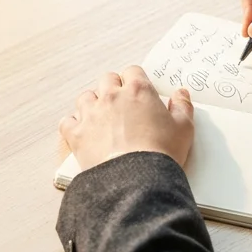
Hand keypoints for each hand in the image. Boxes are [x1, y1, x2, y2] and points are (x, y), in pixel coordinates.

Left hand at [60, 66, 194, 169]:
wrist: (136, 180)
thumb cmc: (161, 153)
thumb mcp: (184, 128)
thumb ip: (183, 106)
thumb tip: (181, 94)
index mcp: (138, 91)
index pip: (132, 71)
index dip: (135, 80)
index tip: (139, 91)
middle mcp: (111, 96)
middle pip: (107, 80)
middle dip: (114, 88)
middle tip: (122, 105)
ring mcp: (91, 114)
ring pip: (85, 97)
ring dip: (93, 104)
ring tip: (102, 118)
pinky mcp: (76, 134)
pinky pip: (67, 121)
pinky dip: (74, 125)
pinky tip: (83, 132)